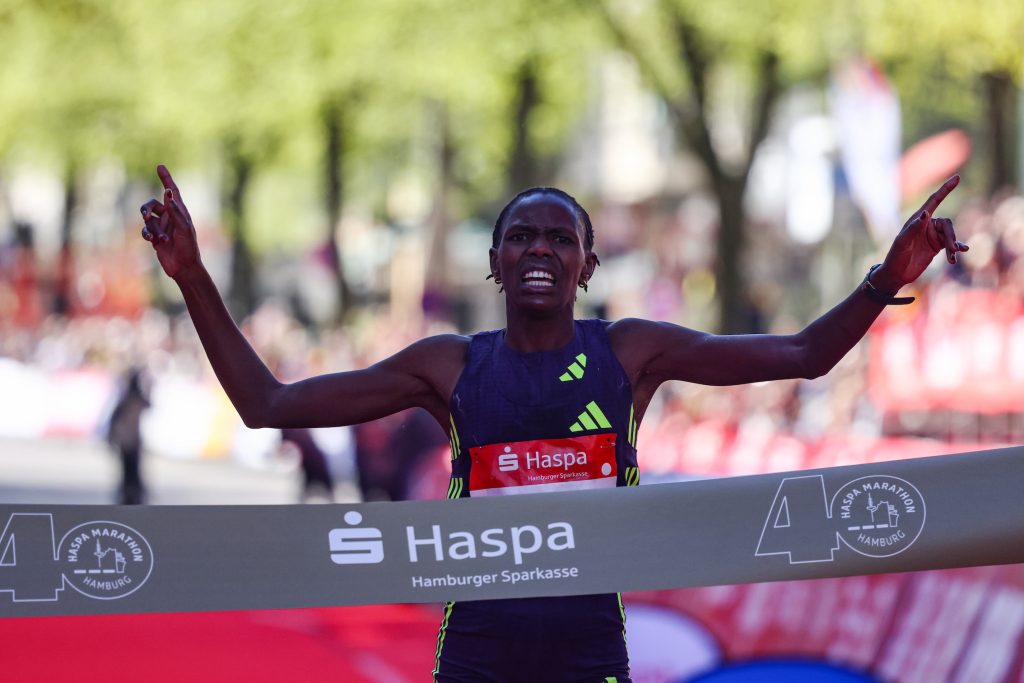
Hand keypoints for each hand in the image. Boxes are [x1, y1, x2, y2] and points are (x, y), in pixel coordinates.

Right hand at [140, 165, 200, 279]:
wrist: (184, 268)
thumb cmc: (188, 247)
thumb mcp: (183, 228)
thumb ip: (175, 210)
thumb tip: (168, 192)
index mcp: (180, 212)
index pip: (172, 191)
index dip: (166, 179)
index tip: (160, 166)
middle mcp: (170, 217)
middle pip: (152, 204)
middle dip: (146, 209)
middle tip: (145, 215)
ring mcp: (162, 227)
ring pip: (147, 219)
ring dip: (152, 229)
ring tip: (160, 239)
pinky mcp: (155, 237)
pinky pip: (145, 230)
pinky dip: (147, 235)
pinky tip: (153, 242)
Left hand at [873, 175, 967, 292]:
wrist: (897, 274)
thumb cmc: (896, 256)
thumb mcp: (903, 242)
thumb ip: (914, 227)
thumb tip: (926, 213)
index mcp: (917, 219)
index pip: (934, 200)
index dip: (946, 189)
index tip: (957, 177)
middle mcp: (926, 225)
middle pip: (947, 223)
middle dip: (951, 235)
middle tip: (952, 249)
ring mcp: (933, 236)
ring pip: (951, 234)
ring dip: (954, 244)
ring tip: (953, 257)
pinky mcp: (937, 246)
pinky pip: (952, 244)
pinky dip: (956, 249)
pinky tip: (958, 255)